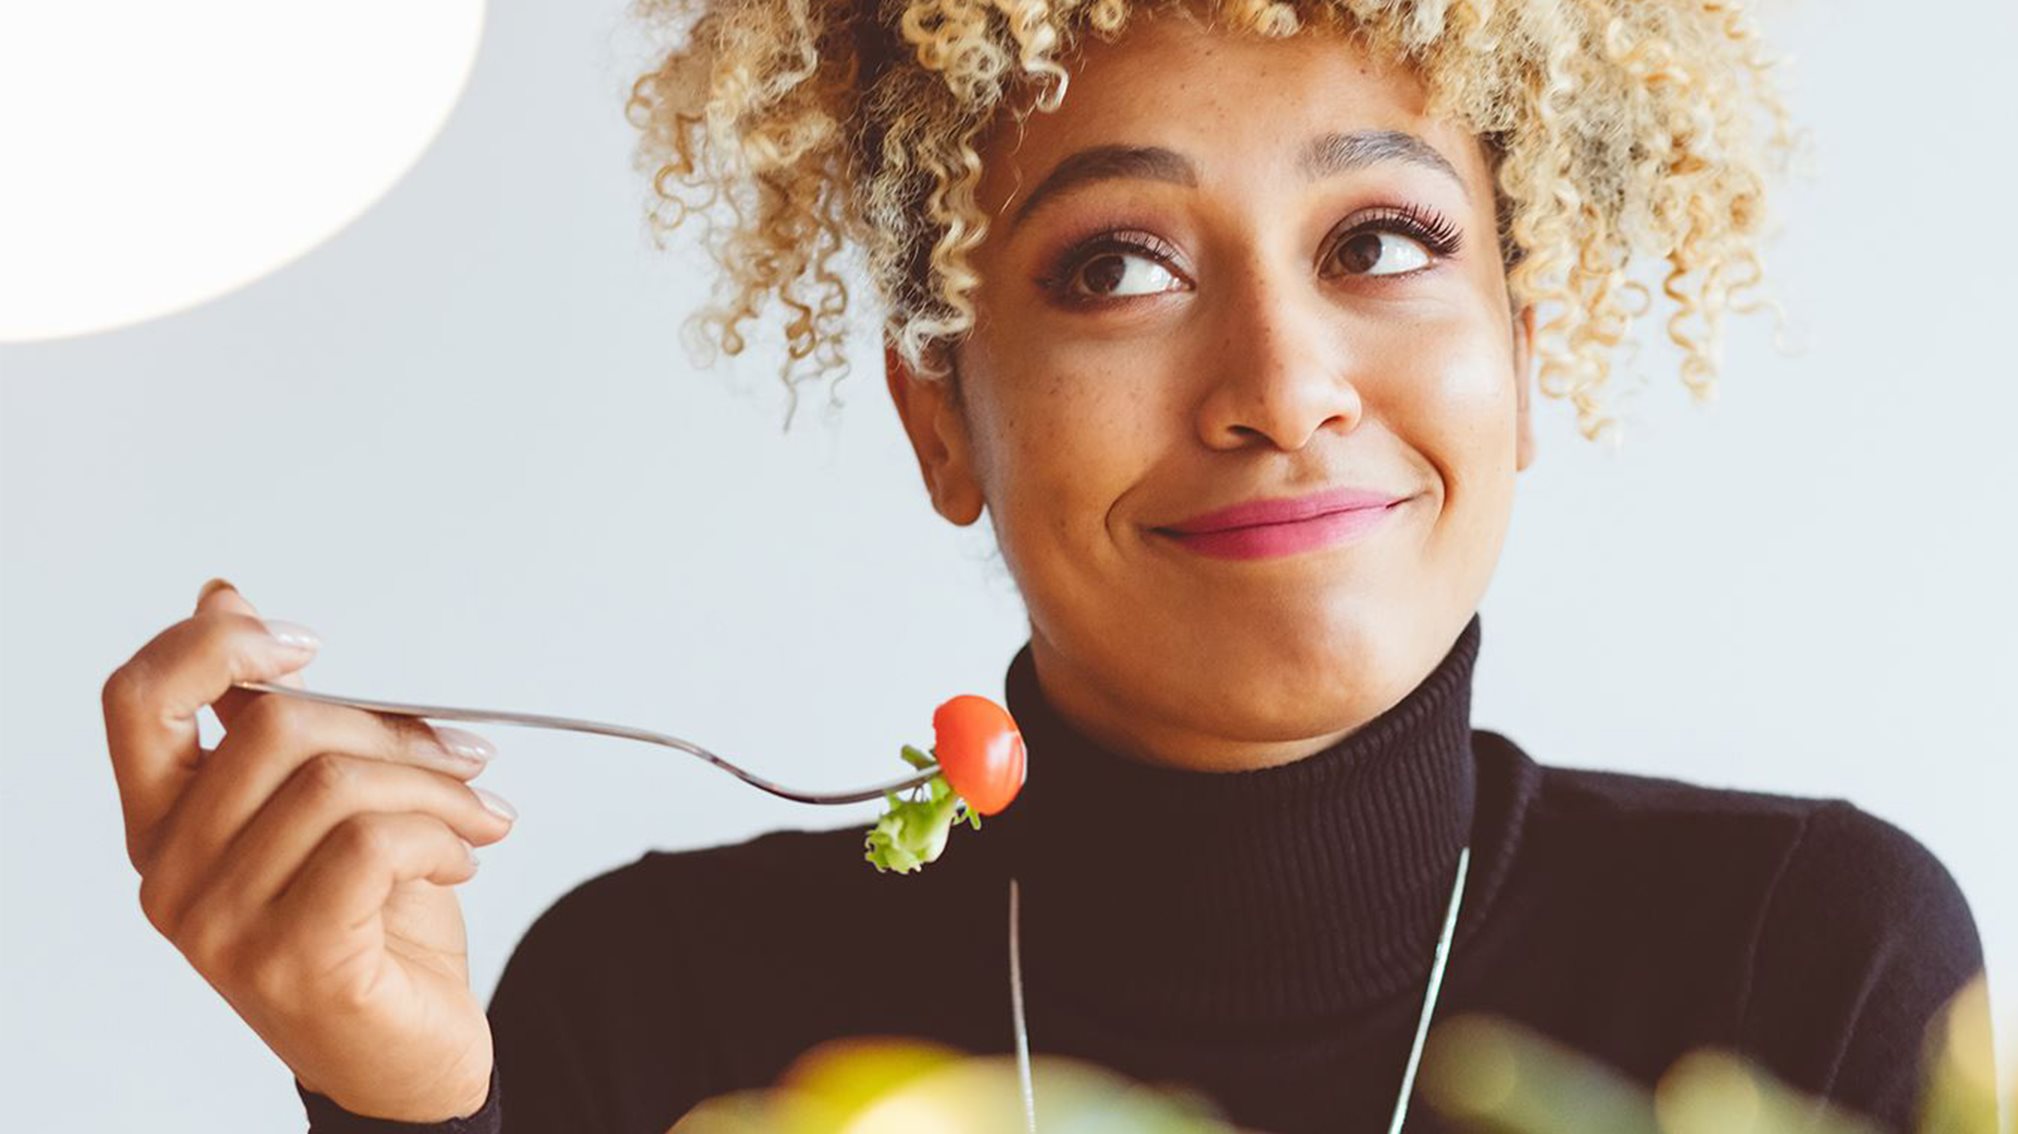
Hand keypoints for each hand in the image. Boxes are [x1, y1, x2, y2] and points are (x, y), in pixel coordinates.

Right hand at [102, 579, 515, 1120]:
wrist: (408, 1055)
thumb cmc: (370, 923)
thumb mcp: (321, 805)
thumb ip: (270, 718)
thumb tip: (222, 598)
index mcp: (165, 823)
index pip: (138, 700)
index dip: (214, 646)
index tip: (308, 643)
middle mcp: (173, 877)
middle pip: (275, 729)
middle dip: (393, 728)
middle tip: (463, 756)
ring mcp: (223, 928)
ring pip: (337, 785)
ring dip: (438, 787)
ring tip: (480, 813)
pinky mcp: (292, 963)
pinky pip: (373, 847)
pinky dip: (442, 835)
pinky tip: (465, 855)